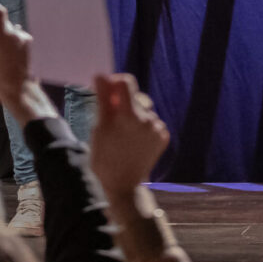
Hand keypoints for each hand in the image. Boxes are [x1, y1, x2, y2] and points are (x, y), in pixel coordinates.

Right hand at [0, 1, 53, 126]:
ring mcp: (25, 39)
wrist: (19, 91)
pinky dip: (13, 46)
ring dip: (5, 40)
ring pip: (11, 32)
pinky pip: (19, 40)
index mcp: (1, 35)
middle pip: (3, 23)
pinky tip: (10, 61)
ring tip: (1, 59)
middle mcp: (15, 33)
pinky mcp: (31, 46)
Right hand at [90, 74, 168, 196]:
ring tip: (122, 135)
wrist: (124, 186)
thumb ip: (103, 99)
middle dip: (121, 103)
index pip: (125, 82)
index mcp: (129, 115)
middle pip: (134, 96)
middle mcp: (147, 118)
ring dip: (132, 116)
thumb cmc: (105, 157)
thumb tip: (101, 75)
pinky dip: (142, 127)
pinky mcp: (163, 137)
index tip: (106, 96)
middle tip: (111, 121)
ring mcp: (157, 128)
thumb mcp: (99, 128)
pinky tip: (133, 141)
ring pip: (142, 110)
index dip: (114, 84)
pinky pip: (151, 122)